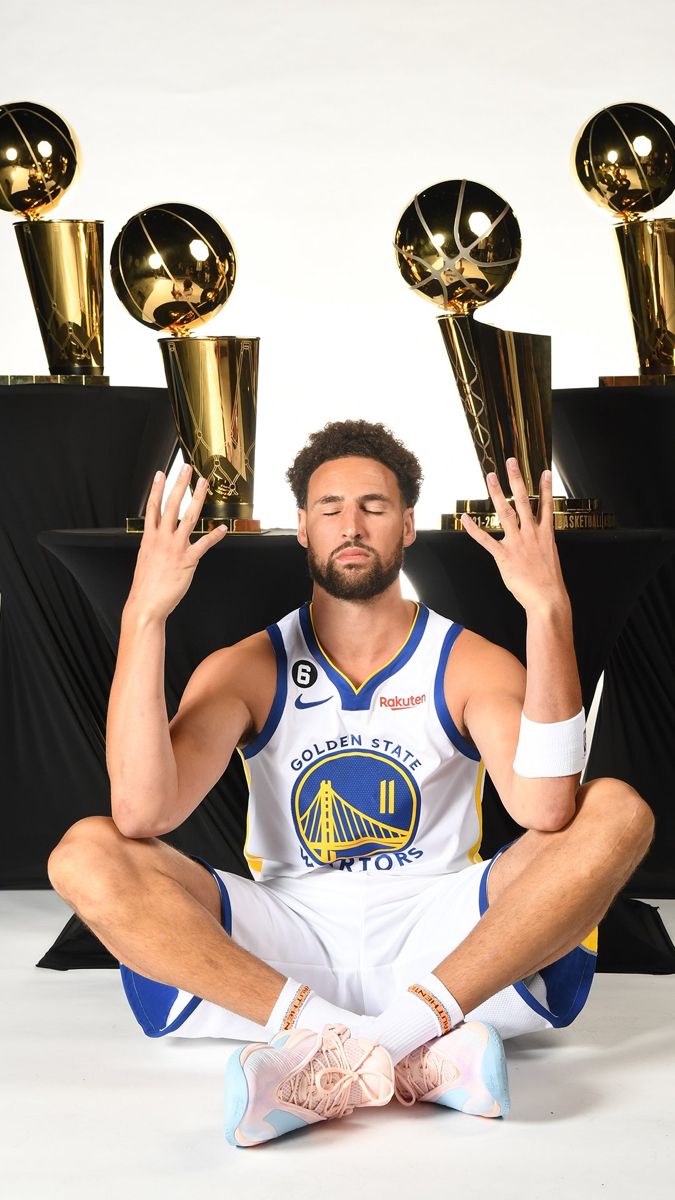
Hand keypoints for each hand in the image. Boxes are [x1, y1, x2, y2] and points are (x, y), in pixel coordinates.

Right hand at [125, 465, 226, 620]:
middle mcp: (161, 539)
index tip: (160, 473)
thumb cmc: (146, 585)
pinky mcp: (187, 560)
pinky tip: (222, 528)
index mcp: (149, 538)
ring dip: (197, 498)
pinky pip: (203, 545)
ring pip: (187, 517)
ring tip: (203, 484)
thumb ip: (153, 545)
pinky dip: (214, 536)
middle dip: (179, 484)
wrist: (145, 604)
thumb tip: (158, 538)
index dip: (156, 489)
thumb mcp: (145, 559)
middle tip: (185, 468)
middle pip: (171, 505)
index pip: (153, 507)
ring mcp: (174, 548)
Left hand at [460, 459, 567, 612]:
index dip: (546, 488)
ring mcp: (517, 543)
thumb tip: (538, 542)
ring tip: (491, 477)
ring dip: (498, 493)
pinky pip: (486, 539)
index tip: (545, 472)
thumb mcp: (550, 558)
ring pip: (506, 512)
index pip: (546, 505)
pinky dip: (474, 529)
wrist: (547, 598)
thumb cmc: (548, 582)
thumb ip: (542, 545)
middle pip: (524, 500)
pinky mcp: (504, 555)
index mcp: (545, 534)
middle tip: (512, 462)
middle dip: (517, 480)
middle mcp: (531, 533)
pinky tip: (465, 518)